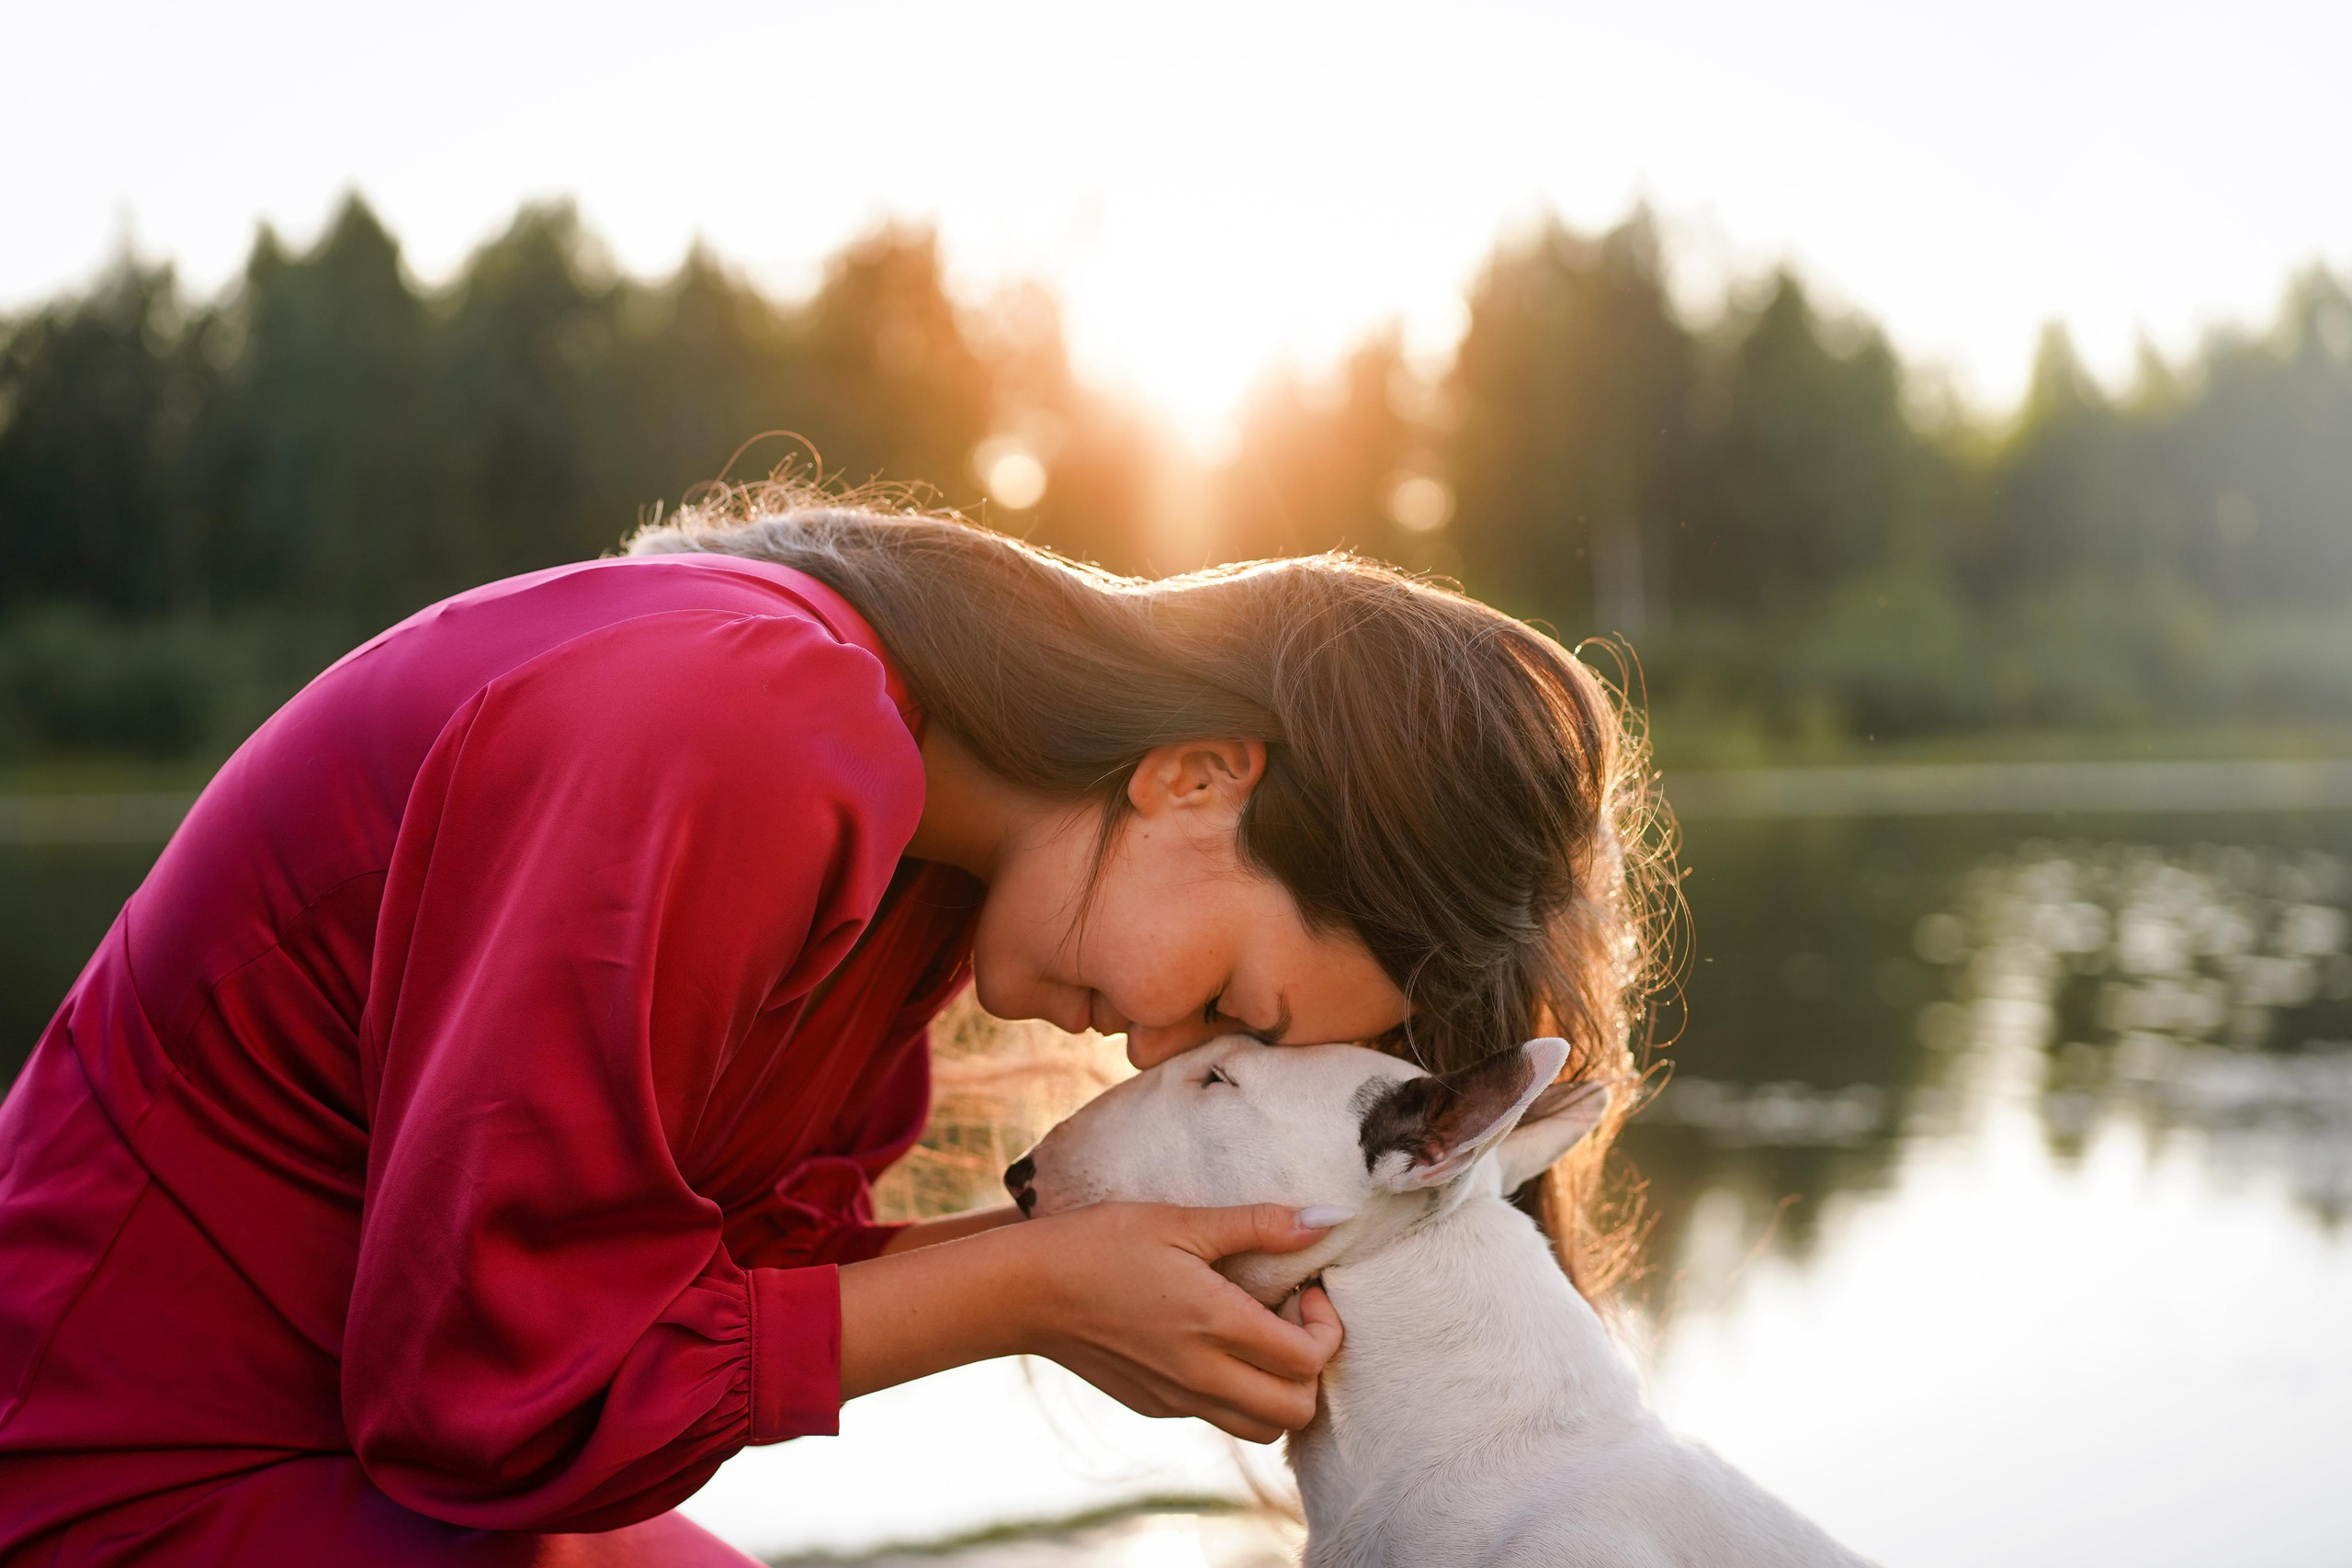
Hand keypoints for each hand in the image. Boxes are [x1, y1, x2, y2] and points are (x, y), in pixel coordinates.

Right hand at [1009, 1202, 1344, 1442]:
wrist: (1026, 1290)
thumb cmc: (1102, 1243)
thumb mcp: (1181, 1221)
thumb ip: (1259, 1225)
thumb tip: (1328, 1219)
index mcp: (1215, 1326)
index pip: (1309, 1361)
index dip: (1326, 1327)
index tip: (1306, 1289)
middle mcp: (1201, 1375)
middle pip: (1296, 1412)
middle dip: (1311, 1368)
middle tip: (1290, 1318)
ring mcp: (1176, 1399)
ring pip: (1261, 1428)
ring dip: (1278, 1390)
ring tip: (1258, 1336)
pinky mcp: (1154, 1406)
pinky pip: (1216, 1416)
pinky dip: (1235, 1392)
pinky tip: (1212, 1343)